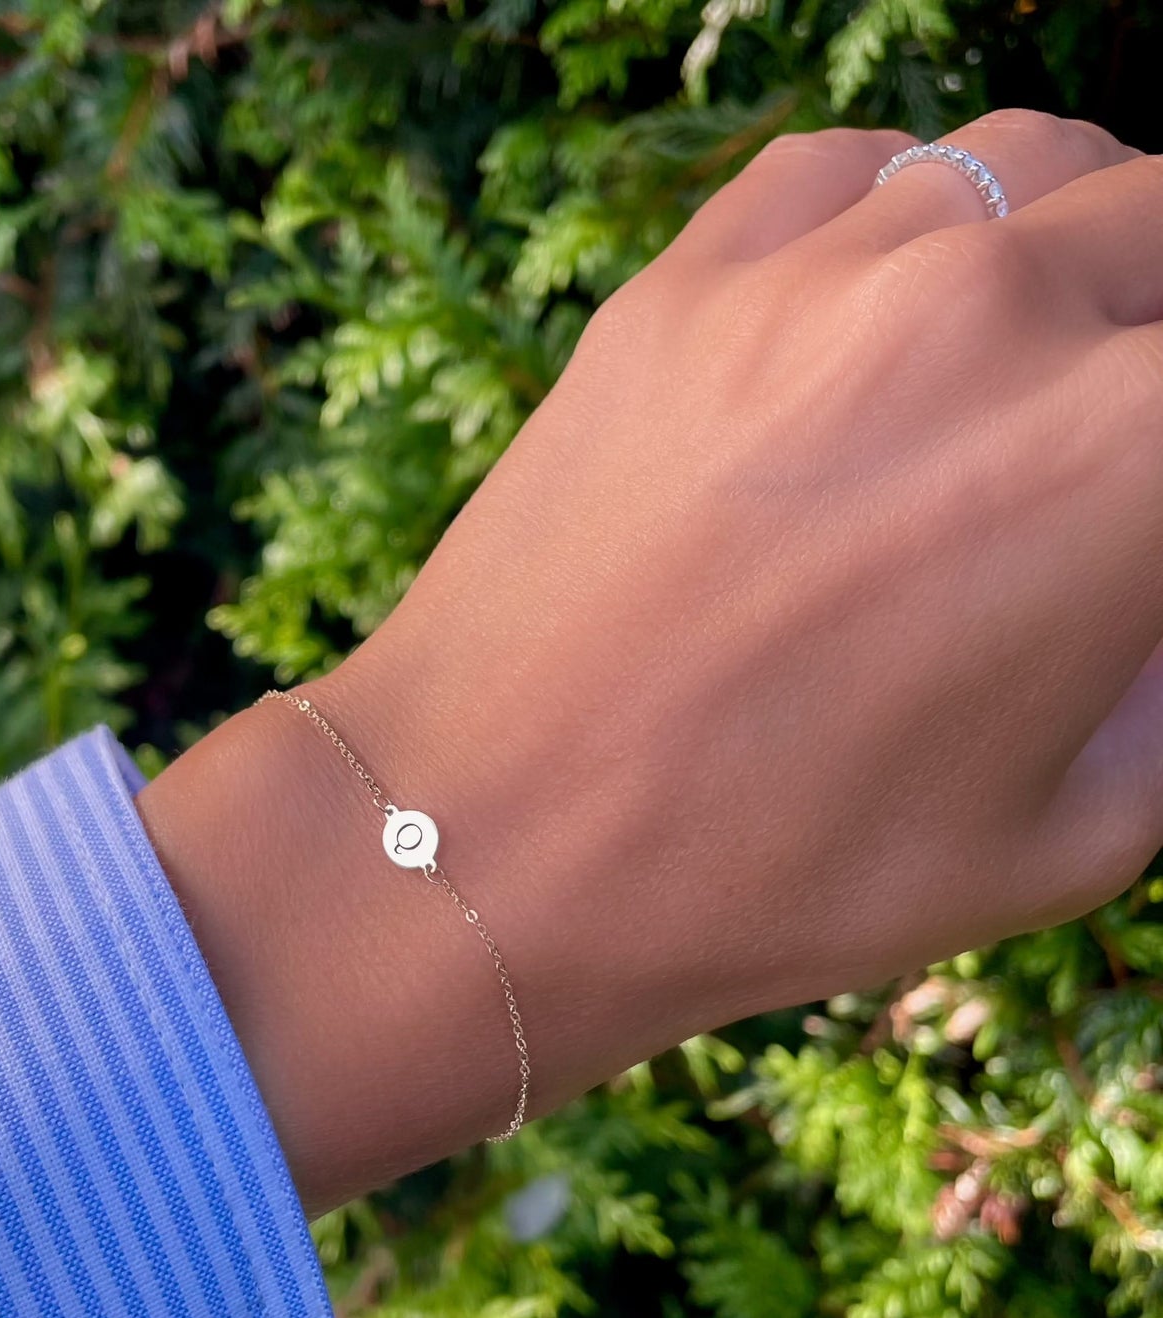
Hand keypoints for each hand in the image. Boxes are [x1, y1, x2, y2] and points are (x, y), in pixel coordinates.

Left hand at [138, 110, 1162, 1212]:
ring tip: (1025, 356)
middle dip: (1155, 338)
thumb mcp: (1070, 838)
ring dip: (1061, 248)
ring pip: (1022, 167)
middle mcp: (984, 318)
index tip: (1143, 514)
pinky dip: (898, 221)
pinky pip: (844, 176)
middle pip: (1162, 229)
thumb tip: (1152, 583)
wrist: (492, 850)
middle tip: (1107, 445)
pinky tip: (876, 317)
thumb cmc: (775, 879)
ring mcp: (812, 282)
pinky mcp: (677, 291)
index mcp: (1127, 459)